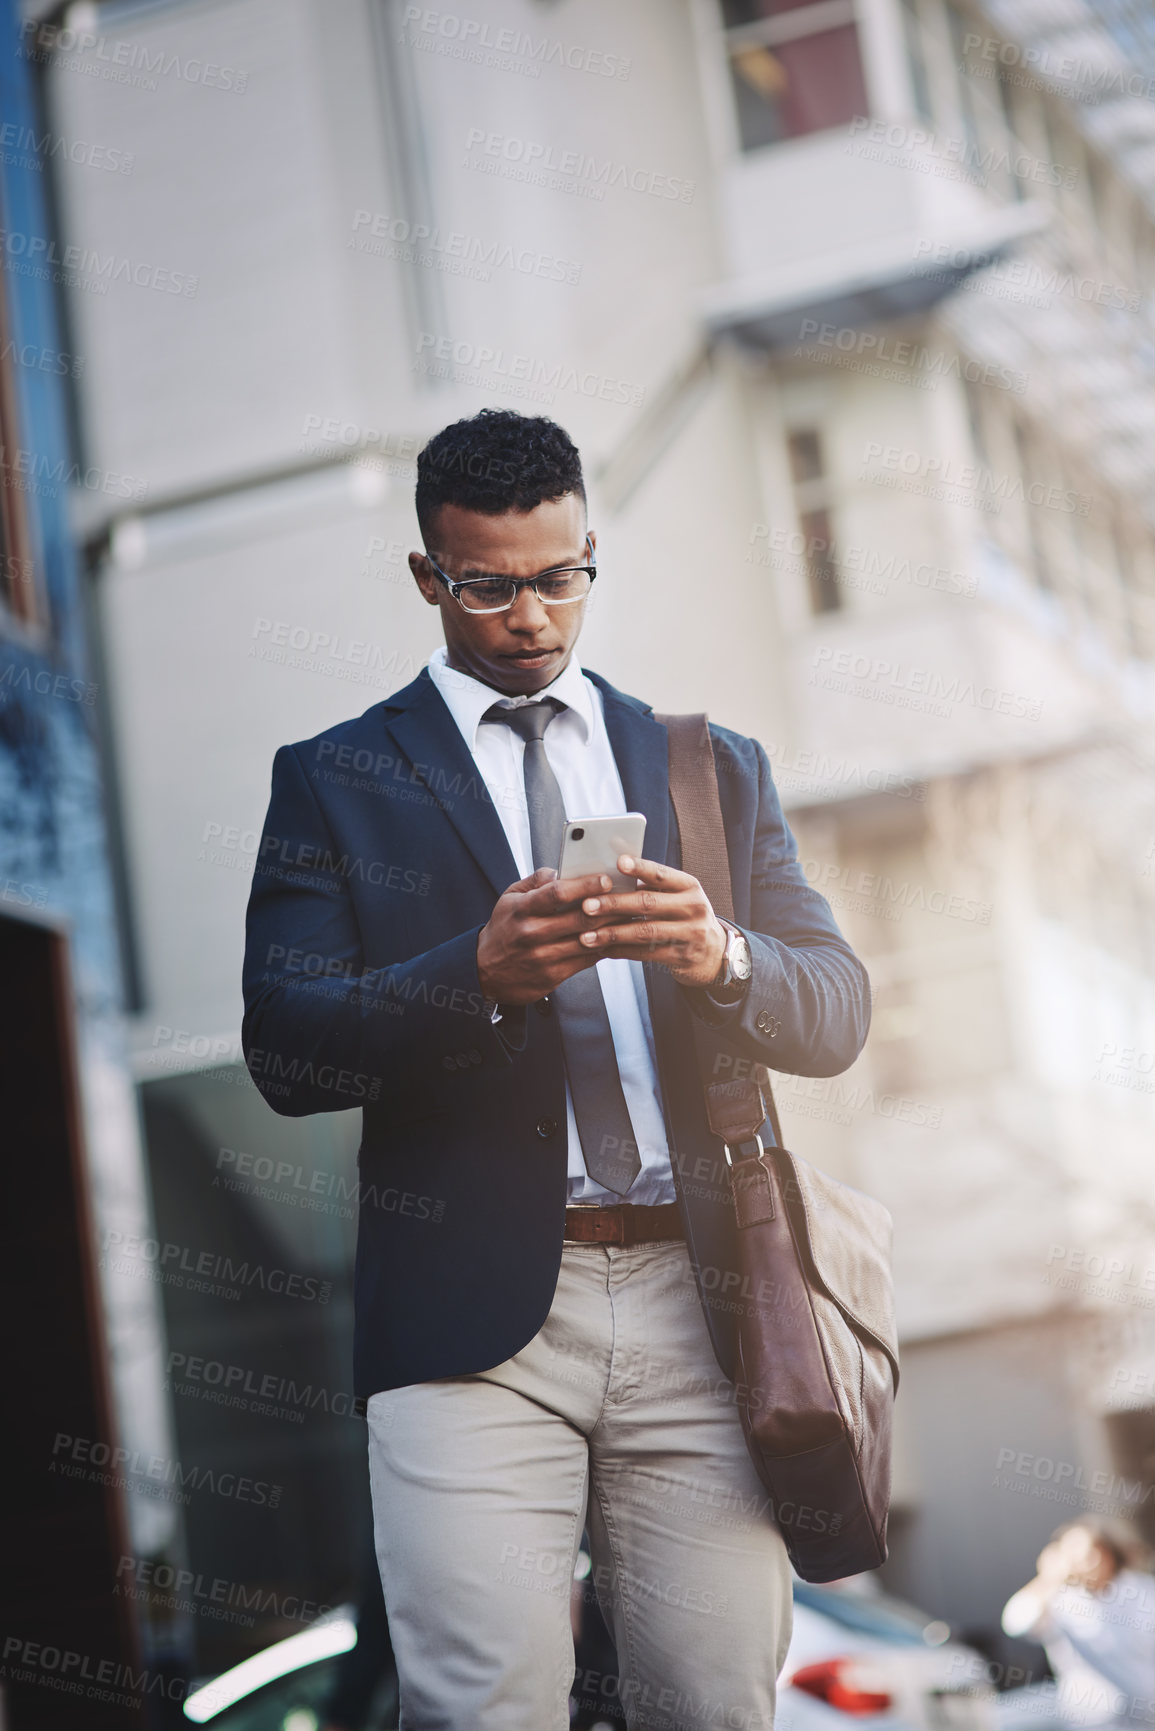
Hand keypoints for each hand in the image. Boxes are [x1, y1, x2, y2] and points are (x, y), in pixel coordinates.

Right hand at [476, 866, 636, 1005]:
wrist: (485, 972)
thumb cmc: (503, 929)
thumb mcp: (509, 898)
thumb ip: (535, 881)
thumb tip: (561, 869)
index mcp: (521, 909)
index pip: (556, 894)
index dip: (584, 885)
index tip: (605, 879)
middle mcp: (531, 934)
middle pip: (578, 919)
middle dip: (608, 907)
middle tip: (628, 896)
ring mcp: (543, 957)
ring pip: (587, 941)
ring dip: (612, 928)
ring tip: (630, 916)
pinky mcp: (553, 976)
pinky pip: (586, 960)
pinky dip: (604, 948)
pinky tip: (615, 937)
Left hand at [574, 854, 727, 986]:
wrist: (713, 953)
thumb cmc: (685, 917)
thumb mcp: (679, 896)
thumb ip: (652, 887)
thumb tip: (611, 875)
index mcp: (689, 886)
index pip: (662, 874)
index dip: (640, 868)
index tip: (619, 862)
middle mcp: (693, 908)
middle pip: (648, 904)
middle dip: (614, 904)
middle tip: (588, 905)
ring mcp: (690, 934)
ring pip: (644, 932)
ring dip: (612, 934)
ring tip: (587, 936)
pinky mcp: (681, 957)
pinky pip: (645, 953)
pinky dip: (621, 951)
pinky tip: (603, 949)